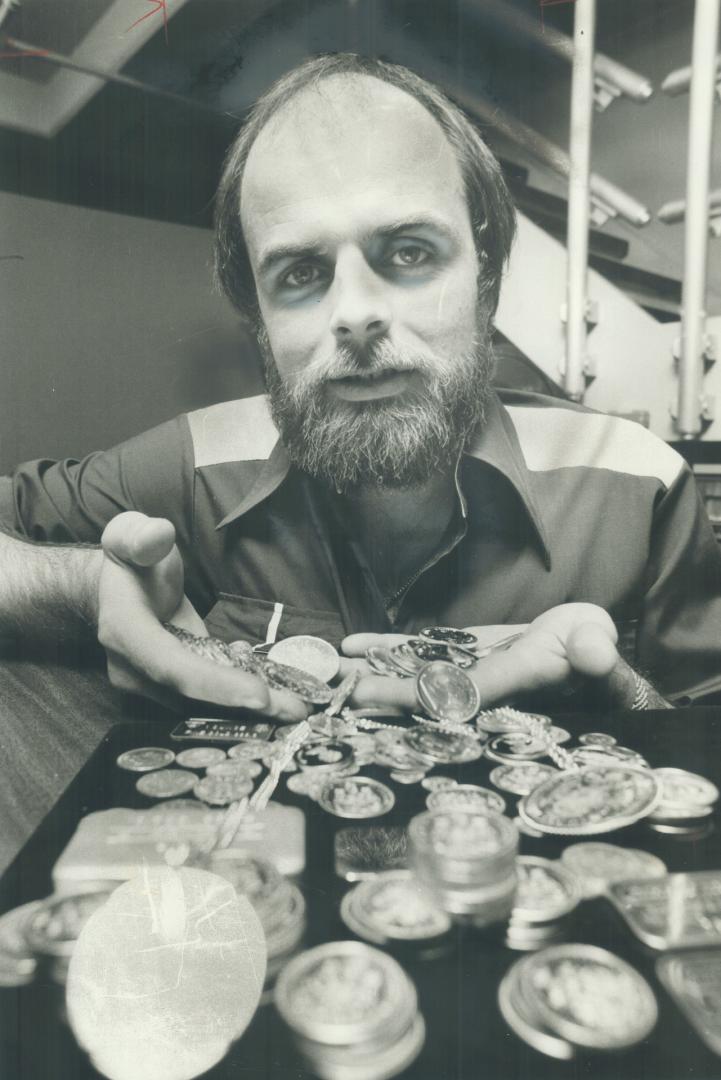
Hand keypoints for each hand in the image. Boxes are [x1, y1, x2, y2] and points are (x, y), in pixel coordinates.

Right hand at [97, 512, 307, 721]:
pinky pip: (208, 698)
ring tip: (299, 705)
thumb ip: (142, 535)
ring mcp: (150, 685)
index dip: (215, 685)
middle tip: (298, 710)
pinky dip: (243, 695)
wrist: (115, 590)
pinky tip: (281, 690)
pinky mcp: (169, 688)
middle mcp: (133, 669)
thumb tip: (158, 534)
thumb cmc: (132, 562)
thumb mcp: (131, 537)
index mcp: (124, 632)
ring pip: (203, 704)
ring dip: (251, 707)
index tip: (260, 696)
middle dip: (246, 706)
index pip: (172, 666)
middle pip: (192, 697)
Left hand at [340, 603, 619, 711]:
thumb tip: (594, 654)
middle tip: (331, 691)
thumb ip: (597, 654)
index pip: (456, 696)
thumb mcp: (599, 644)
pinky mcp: (456, 656)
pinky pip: (416, 652)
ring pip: (409, 672)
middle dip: (375, 692)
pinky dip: (385, 648)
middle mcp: (478, 687)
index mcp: (510, 687)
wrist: (586, 645)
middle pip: (418, 693)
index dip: (413, 696)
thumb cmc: (594, 645)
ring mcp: (461, 672)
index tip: (371, 695)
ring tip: (327, 670)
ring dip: (369, 670)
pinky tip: (353, 645)